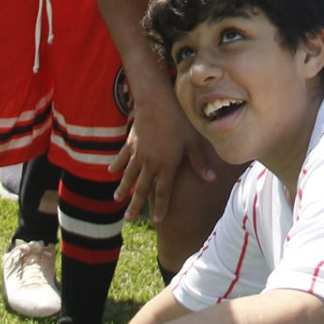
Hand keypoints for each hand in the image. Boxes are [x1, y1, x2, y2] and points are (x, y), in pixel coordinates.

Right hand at [113, 90, 219, 222]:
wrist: (156, 102)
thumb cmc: (178, 121)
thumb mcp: (192, 142)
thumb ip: (200, 162)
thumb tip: (211, 179)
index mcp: (166, 165)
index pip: (163, 192)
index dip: (161, 207)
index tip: (158, 220)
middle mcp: (150, 163)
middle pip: (142, 188)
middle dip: (136, 205)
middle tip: (128, 219)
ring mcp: (138, 153)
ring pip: (129, 175)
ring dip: (123, 188)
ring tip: (116, 199)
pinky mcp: (131, 142)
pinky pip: (123, 157)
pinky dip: (117, 165)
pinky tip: (111, 171)